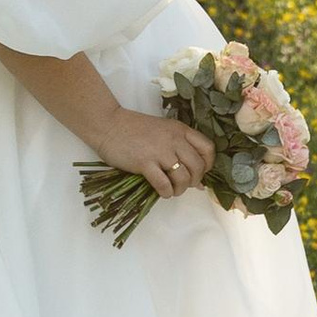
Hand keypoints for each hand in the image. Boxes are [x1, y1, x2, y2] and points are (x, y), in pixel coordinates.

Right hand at [99, 106, 213, 198]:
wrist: (108, 124)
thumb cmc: (134, 129)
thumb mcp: (162, 132)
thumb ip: (179, 149)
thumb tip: (197, 180)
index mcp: (180, 130)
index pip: (208, 149)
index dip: (208, 165)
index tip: (199, 172)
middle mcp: (174, 139)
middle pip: (198, 166)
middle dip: (194, 181)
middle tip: (183, 184)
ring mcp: (160, 151)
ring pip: (183, 177)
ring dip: (180, 189)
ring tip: (172, 190)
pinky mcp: (145, 162)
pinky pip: (164, 184)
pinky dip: (166, 192)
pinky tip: (162, 192)